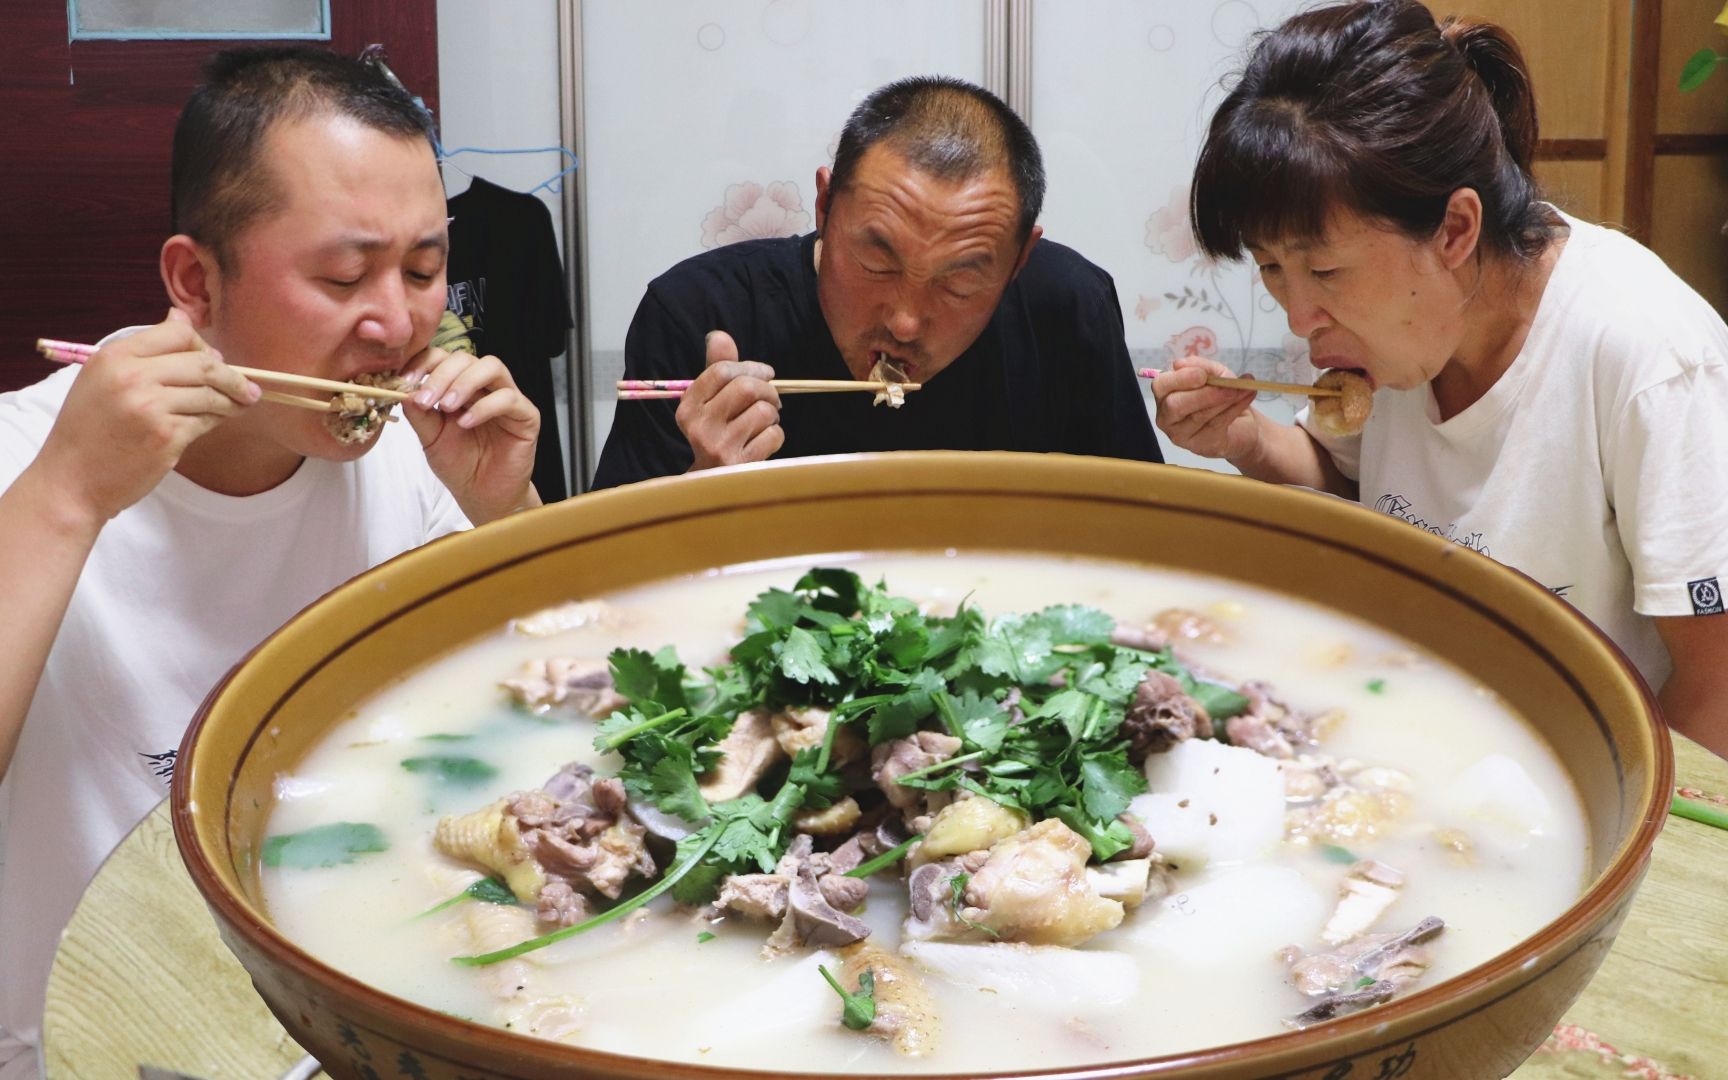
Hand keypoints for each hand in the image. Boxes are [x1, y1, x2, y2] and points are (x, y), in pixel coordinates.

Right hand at [33, 308, 259, 528]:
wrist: (71, 480)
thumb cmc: (87, 430)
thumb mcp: (100, 378)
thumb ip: (142, 351)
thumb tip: (181, 319)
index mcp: (115, 357)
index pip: (176, 332)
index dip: (202, 344)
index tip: (215, 358)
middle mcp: (133, 377)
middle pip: (203, 363)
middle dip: (232, 376)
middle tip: (246, 387)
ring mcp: (152, 408)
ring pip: (211, 394)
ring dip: (231, 400)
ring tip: (238, 405)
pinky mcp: (167, 437)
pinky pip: (206, 422)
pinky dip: (215, 422)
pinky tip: (215, 422)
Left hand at [401, 347, 540, 523]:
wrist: (481, 495)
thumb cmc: (459, 465)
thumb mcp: (430, 438)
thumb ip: (419, 413)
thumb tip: (403, 389)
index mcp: (460, 387)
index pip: (444, 358)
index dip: (424, 363)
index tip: (405, 380)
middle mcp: (484, 387)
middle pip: (466, 358)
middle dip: (442, 375)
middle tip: (427, 399)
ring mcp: (507, 398)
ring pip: (491, 367)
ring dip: (465, 382)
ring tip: (448, 406)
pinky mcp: (526, 416)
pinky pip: (508, 398)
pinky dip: (484, 407)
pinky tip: (467, 423)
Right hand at [675, 331, 782, 470]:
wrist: (711, 483)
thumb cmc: (716, 434)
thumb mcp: (710, 402)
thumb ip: (716, 368)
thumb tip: (718, 335)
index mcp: (688, 407)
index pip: (721, 371)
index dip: (750, 367)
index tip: (766, 373)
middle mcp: (699, 427)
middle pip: (746, 388)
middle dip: (767, 390)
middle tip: (772, 398)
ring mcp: (718, 447)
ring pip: (764, 412)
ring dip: (772, 415)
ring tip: (764, 423)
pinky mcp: (740, 464)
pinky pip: (773, 435)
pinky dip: (776, 435)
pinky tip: (764, 442)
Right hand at [1152, 355, 1262, 461]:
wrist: (1240, 425)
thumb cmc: (1220, 397)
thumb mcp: (1214, 375)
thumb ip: (1203, 367)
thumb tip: (1191, 366)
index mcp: (1164, 395)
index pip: (1161, 386)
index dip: (1180, 379)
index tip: (1202, 374)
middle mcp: (1167, 417)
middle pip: (1175, 405)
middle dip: (1203, 393)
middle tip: (1227, 385)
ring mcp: (1182, 435)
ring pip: (1199, 415)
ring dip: (1225, 399)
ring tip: (1244, 387)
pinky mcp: (1201, 446)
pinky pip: (1217, 424)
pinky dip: (1236, 407)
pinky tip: (1248, 395)